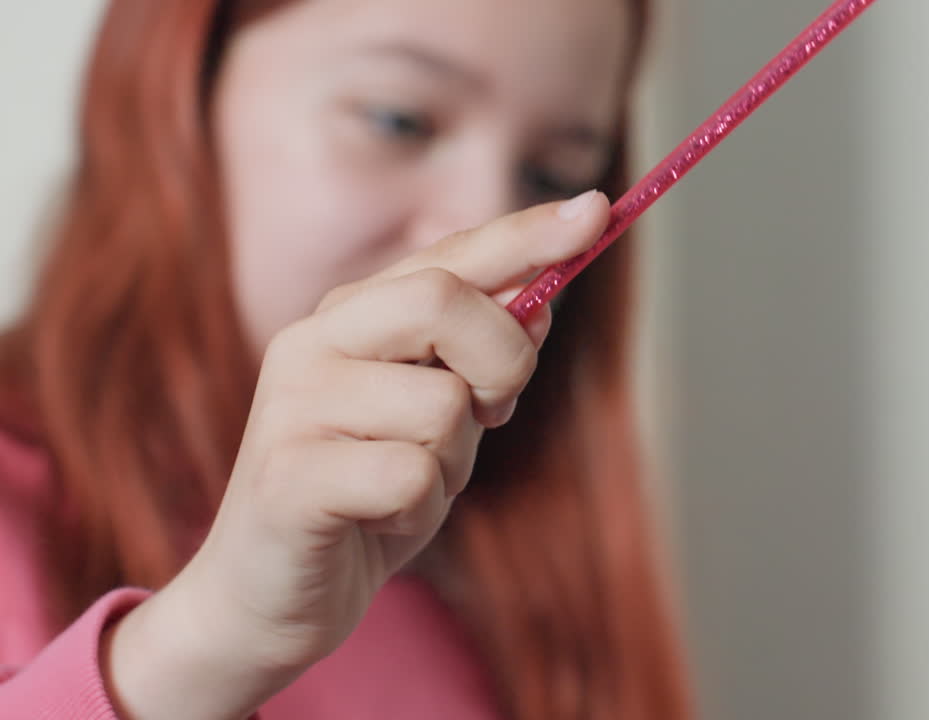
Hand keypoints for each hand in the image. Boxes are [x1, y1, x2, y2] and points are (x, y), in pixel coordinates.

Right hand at [102, 191, 608, 719]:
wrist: (269, 596)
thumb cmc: (366, 496)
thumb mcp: (439, 419)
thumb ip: (480, 360)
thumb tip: (543, 303)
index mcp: (351, 316)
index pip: (450, 256)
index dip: (527, 233)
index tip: (599, 209)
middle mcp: (313, 342)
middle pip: (445, 301)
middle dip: (502, 360)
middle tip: (492, 411)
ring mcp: (294, 406)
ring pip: (443, 405)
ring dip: (452, 462)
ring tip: (405, 487)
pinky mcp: (289, 477)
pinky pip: (412, 475)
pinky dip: (420, 509)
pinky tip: (380, 520)